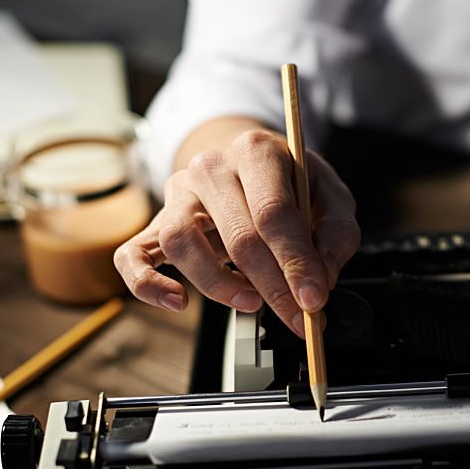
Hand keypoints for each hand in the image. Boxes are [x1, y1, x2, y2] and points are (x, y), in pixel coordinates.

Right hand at [114, 128, 360, 336]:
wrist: (248, 164)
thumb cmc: (291, 184)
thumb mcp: (330, 196)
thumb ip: (336, 234)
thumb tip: (321, 279)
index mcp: (257, 151)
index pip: (273, 212)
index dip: (295, 262)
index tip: (313, 299)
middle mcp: (211, 166)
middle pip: (236, 234)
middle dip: (271, 286)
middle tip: (295, 318)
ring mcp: (178, 192)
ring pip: (181, 242)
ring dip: (219, 285)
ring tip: (251, 302)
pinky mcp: (155, 222)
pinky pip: (132, 256)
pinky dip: (148, 285)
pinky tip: (178, 302)